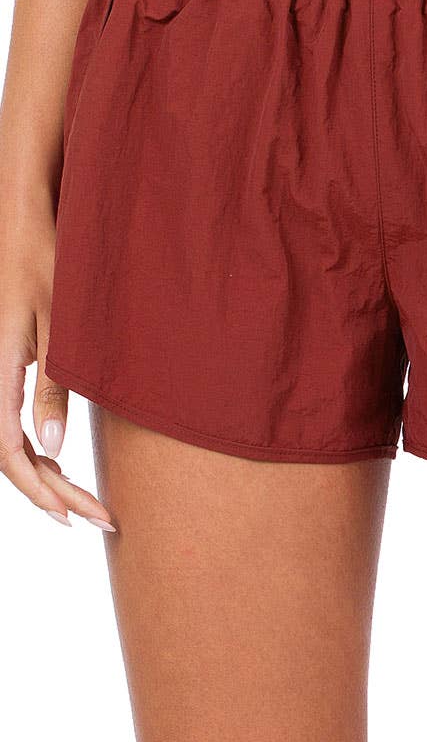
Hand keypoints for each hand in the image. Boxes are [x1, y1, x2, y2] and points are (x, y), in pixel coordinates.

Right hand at [0, 195, 114, 530]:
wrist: (27, 222)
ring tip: (87, 504)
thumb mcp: (61, 329)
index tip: (79, 517)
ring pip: (12, 446)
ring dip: (48, 478)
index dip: (44, 492)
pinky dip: (40, 452)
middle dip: (55, 496)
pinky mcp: (7, 367)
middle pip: (14, 459)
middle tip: (101, 518)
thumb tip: (54, 450)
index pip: (13, 454)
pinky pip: (14, 425)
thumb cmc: (47, 266)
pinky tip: (63, 464)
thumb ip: (54, 388)